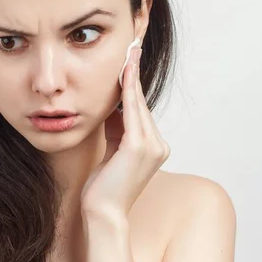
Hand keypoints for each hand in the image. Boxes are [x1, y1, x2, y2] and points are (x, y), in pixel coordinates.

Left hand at [81, 47, 170, 215]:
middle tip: (131, 49)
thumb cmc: (103, 187)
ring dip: (131, 78)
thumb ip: (116, 131)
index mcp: (153, 147)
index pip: (140, 112)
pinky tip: (124, 73)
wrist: (102, 213)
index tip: (130, 63)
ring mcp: (152, 146)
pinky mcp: (139, 147)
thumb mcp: (111, 152)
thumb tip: (113, 109)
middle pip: (141, 105)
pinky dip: (128, 91)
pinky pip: (132, 111)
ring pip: (138, 105)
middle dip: (133, 76)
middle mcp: (158, 145)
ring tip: (129, 53)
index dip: (134, 86)